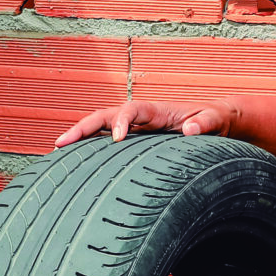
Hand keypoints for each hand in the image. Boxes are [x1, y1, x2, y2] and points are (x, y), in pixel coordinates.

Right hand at [53, 97, 235, 148]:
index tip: (116, 139)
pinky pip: (107, 142)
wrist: (217, 122)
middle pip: (104, 116)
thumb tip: (191, 129)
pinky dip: (91, 148)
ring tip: (57, 155)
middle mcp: (141, 117)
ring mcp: (136, 128)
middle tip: (60, 144)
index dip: (121, 122)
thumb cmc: (217, 120)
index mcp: (158, 110)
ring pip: (101, 129)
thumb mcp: (217, 120)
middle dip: (82, 128)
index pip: (131, 110)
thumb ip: (206, 122)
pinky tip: (76, 164)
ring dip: (80, 138)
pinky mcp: (136, 141)